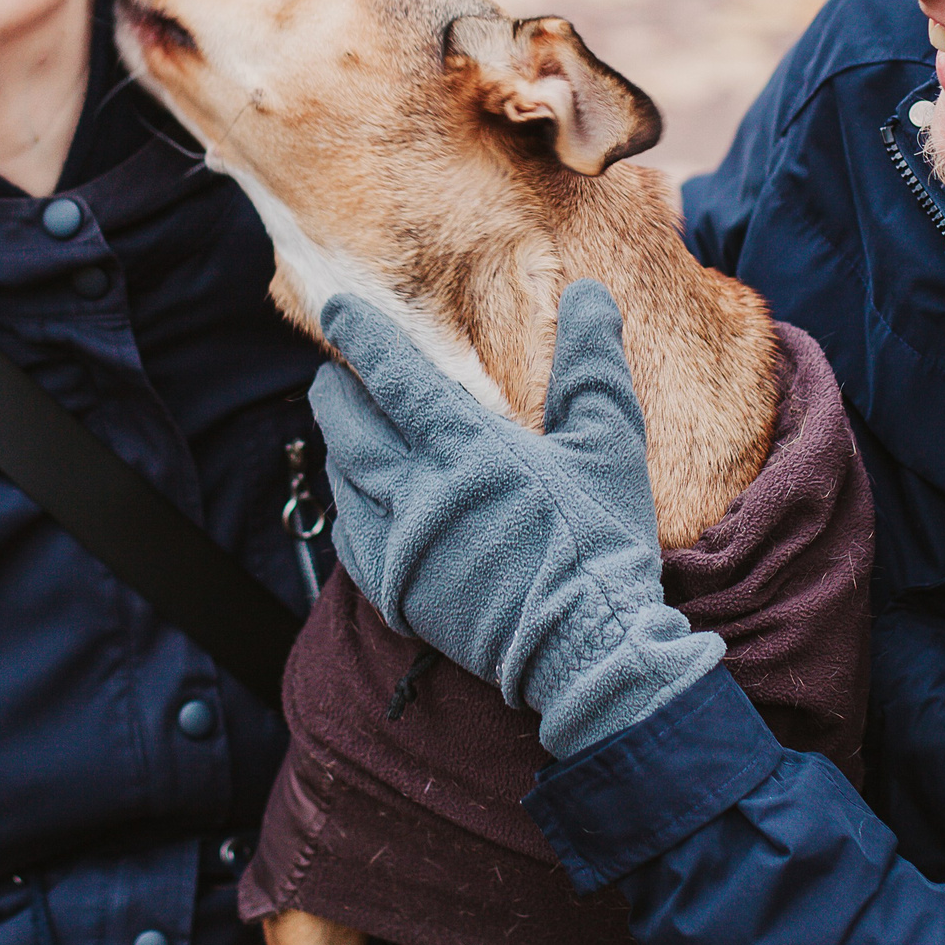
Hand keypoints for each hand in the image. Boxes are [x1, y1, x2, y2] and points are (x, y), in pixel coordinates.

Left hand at [311, 279, 723, 757]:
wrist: (589, 651)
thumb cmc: (602, 542)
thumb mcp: (609, 443)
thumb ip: (591, 364)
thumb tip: (590, 293)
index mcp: (466, 449)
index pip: (392, 376)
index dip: (361, 336)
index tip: (337, 309)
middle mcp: (419, 493)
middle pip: (348, 426)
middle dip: (336, 393)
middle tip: (335, 375)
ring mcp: (400, 547)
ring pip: (343, 480)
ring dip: (338, 446)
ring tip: (345, 429)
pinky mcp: (396, 594)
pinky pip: (348, 539)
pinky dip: (346, 507)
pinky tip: (358, 498)